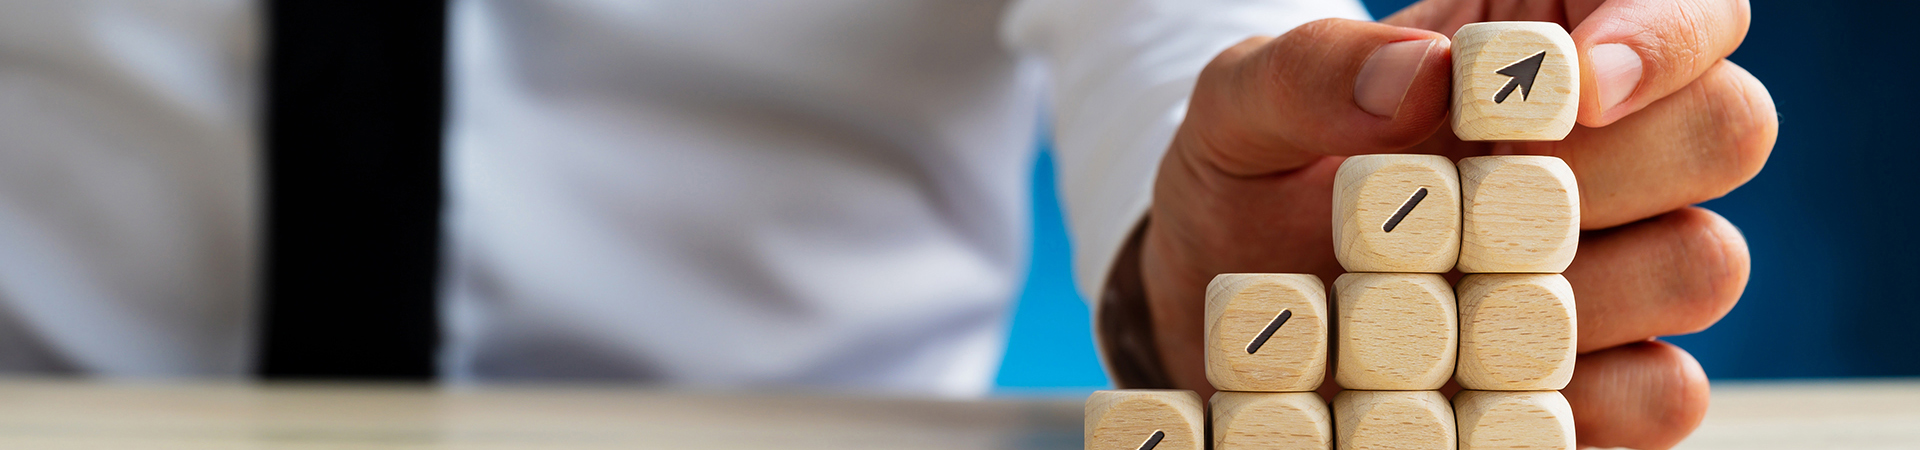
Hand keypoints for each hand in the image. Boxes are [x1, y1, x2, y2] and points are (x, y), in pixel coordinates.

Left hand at [1134, 1, 1772, 448]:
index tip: (1574, 87)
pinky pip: (1668, 394)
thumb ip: (1309, 71)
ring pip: (1706, 263)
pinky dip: (1585, 399)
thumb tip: (1415, 78)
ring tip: (1457, 295)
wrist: (1220, 317)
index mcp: (1539, 47)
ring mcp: (1617, 270)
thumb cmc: (1248, 183)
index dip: (1664, 33)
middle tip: (1484, 200)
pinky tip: (1484, 386)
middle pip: (1728, 128)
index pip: (1690, 6)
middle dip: (1612, 166)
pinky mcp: (1604, 385)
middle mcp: (1606, 152)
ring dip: (1587, 284)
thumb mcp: (1237, 110)